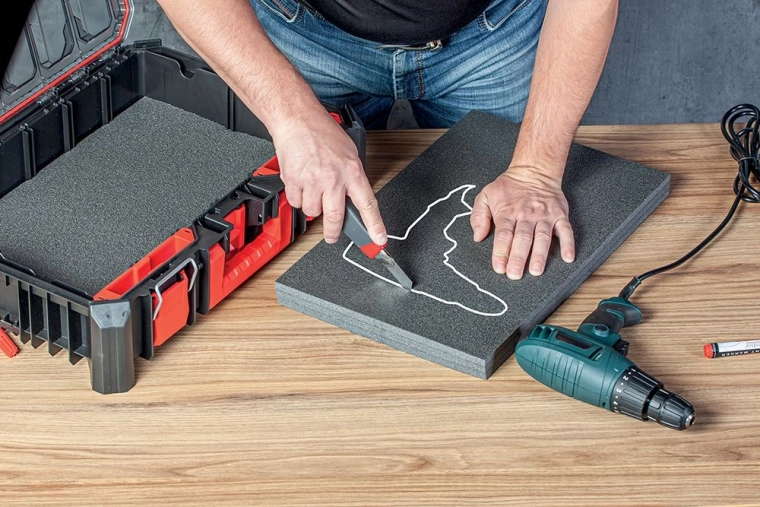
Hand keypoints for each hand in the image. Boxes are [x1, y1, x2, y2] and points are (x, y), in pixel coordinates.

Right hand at [271, 112, 386, 244]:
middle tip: (332, 236)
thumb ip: (352, 177)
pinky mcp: (294, 181)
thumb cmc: (323, 132)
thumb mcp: (349, 153)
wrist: (297, 120)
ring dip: (313, 207)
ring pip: (313, 212)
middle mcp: (333, 179)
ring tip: (313, 190)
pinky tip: (301, 183)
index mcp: (352, 171)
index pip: (368, 204)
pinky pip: (296, 202)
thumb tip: (353, 199)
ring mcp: (312, 181)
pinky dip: (298, 198)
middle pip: (335, 217)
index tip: (378, 239)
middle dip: (333, 232)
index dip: (375, 225)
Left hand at [470, 166, 574, 278]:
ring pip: (542, 237)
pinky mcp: (559, 215)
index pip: (503, 235)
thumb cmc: (509, 187)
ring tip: (536, 270)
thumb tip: (478, 237)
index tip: (499, 267)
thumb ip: (478, 216)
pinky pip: (566, 230)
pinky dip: (568, 244)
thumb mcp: (486, 195)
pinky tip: (568, 257)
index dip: (501, 252)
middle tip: (515, 274)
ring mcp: (545, 216)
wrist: (534, 170)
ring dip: (540, 254)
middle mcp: (526, 215)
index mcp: (507, 212)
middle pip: (522, 238)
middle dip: (518, 258)